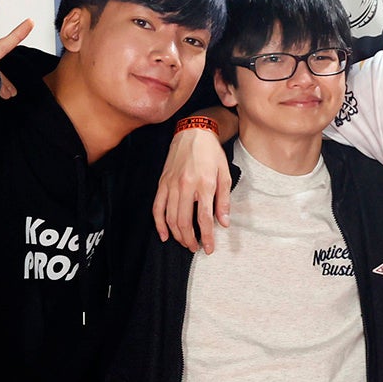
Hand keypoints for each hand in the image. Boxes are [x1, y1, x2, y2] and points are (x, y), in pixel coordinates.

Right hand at [152, 119, 231, 251]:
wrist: (193, 133)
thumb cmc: (212, 155)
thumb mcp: (225, 175)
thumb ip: (224, 201)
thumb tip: (224, 223)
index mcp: (204, 185)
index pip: (205, 218)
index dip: (207, 237)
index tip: (208, 248)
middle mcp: (185, 186)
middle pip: (184, 222)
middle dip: (190, 239)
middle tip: (196, 248)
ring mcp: (171, 185)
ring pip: (170, 217)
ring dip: (177, 234)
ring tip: (185, 243)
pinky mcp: (162, 183)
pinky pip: (157, 207)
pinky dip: (159, 223)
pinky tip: (164, 234)